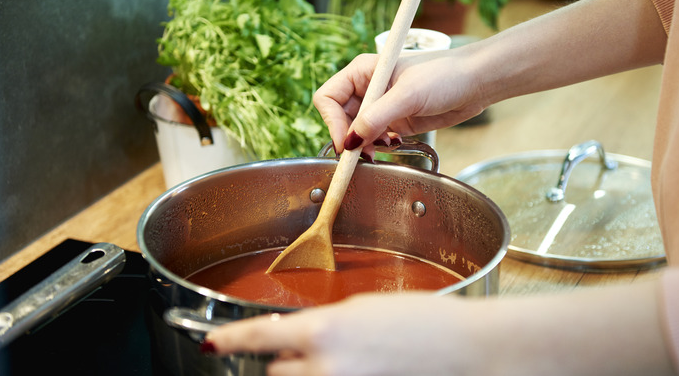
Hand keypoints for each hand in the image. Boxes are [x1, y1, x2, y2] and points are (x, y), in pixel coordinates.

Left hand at [203, 293, 486, 375]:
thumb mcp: (365, 309)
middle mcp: (325, 368)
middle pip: (275, 374)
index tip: (210, 342)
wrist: (468, 349)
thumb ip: (325, 325)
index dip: (228, 340)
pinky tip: (356, 370)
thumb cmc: (426, 321)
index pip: (257, 337)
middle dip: (284, 363)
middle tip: (311, 352)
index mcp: (325, 330)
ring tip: (340, 364)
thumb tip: (300, 336)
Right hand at [313, 50, 489, 155]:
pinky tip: (393, 144)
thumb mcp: (408, 95)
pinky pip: (373, 139)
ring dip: (363, 145)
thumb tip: (350, 141)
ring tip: (380, 149)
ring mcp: (381, 106)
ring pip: (355, 132)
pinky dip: (377, 147)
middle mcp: (368, 88)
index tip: (346, 143)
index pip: (328, 98)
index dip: (332, 122)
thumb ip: (376, 118)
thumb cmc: (445, 75)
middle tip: (362, 153)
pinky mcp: (395, 121)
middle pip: (338, 118)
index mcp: (363, 72)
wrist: (475, 83)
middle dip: (348, 137)